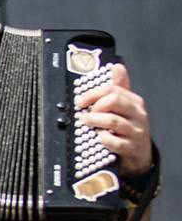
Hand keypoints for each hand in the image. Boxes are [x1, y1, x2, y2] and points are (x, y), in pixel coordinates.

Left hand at [76, 63, 152, 177]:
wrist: (140, 152)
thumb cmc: (128, 126)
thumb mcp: (125, 106)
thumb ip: (120, 88)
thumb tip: (117, 67)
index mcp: (134, 102)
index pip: (112, 89)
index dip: (92, 94)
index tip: (80, 101)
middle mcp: (137, 114)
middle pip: (114, 101)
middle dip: (95, 105)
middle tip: (85, 113)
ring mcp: (135, 131)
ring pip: (113, 121)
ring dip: (95, 121)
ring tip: (87, 123)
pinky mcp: (131, 147)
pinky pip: (115, 142)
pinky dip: (104, 139)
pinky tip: (99, 137)